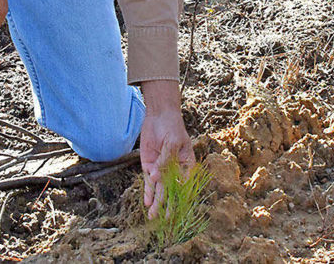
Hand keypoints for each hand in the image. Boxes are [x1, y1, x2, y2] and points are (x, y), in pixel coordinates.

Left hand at [139, 79, 193, 219]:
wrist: (159, 115)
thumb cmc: (172, 127)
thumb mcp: (172, 142)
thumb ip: (164, 161)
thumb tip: (155, 178)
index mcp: (187, 164)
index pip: (185, 184)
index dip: (183, 197)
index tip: (180, 209)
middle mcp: (174, 169)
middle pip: (171, 189)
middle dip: (167, 204)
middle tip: (165, 218)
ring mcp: (161, 168)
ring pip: (159, 188)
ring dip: (156, 202)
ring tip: (153, 215)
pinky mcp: (150, 165)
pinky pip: (148, 181)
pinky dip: (147, 192)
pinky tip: (147, 202)